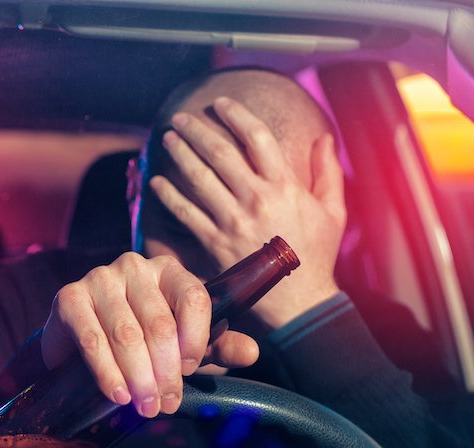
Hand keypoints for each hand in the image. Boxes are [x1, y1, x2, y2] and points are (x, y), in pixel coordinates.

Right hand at [41, 252, 258, 417]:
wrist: (80, 345)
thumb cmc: (140, 342)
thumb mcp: (184, 346)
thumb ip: (218, 346)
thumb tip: (252, 353)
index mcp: (169, 272)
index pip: (192, 296)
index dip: (195, 338)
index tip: (190, 371)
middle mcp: (135, 267)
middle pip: (159, 323)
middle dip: (165, 372)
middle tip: (165, 404)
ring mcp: (100, 279)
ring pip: (126, 334)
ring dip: (138, 377)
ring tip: (144, 406)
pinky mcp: (69, 297)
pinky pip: (92, 339)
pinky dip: (107, 372)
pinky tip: (117, 394)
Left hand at [149, 96, 345, 328]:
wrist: (298, 301)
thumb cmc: (316, 254)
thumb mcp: (333, 211)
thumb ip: (327, 172)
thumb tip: (325, 137)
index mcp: (285, 187)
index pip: (257, 138)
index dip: (236, 115)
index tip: (220, 103)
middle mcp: (257, 200)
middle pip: (220, 153)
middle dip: (197, 130)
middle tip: (181, 117)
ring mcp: (233, 222)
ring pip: (199, 179)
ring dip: (180, 155)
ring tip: (167, 139)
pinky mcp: (215, 244)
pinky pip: (186, 214)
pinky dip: (169, 196)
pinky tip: (157, 182)